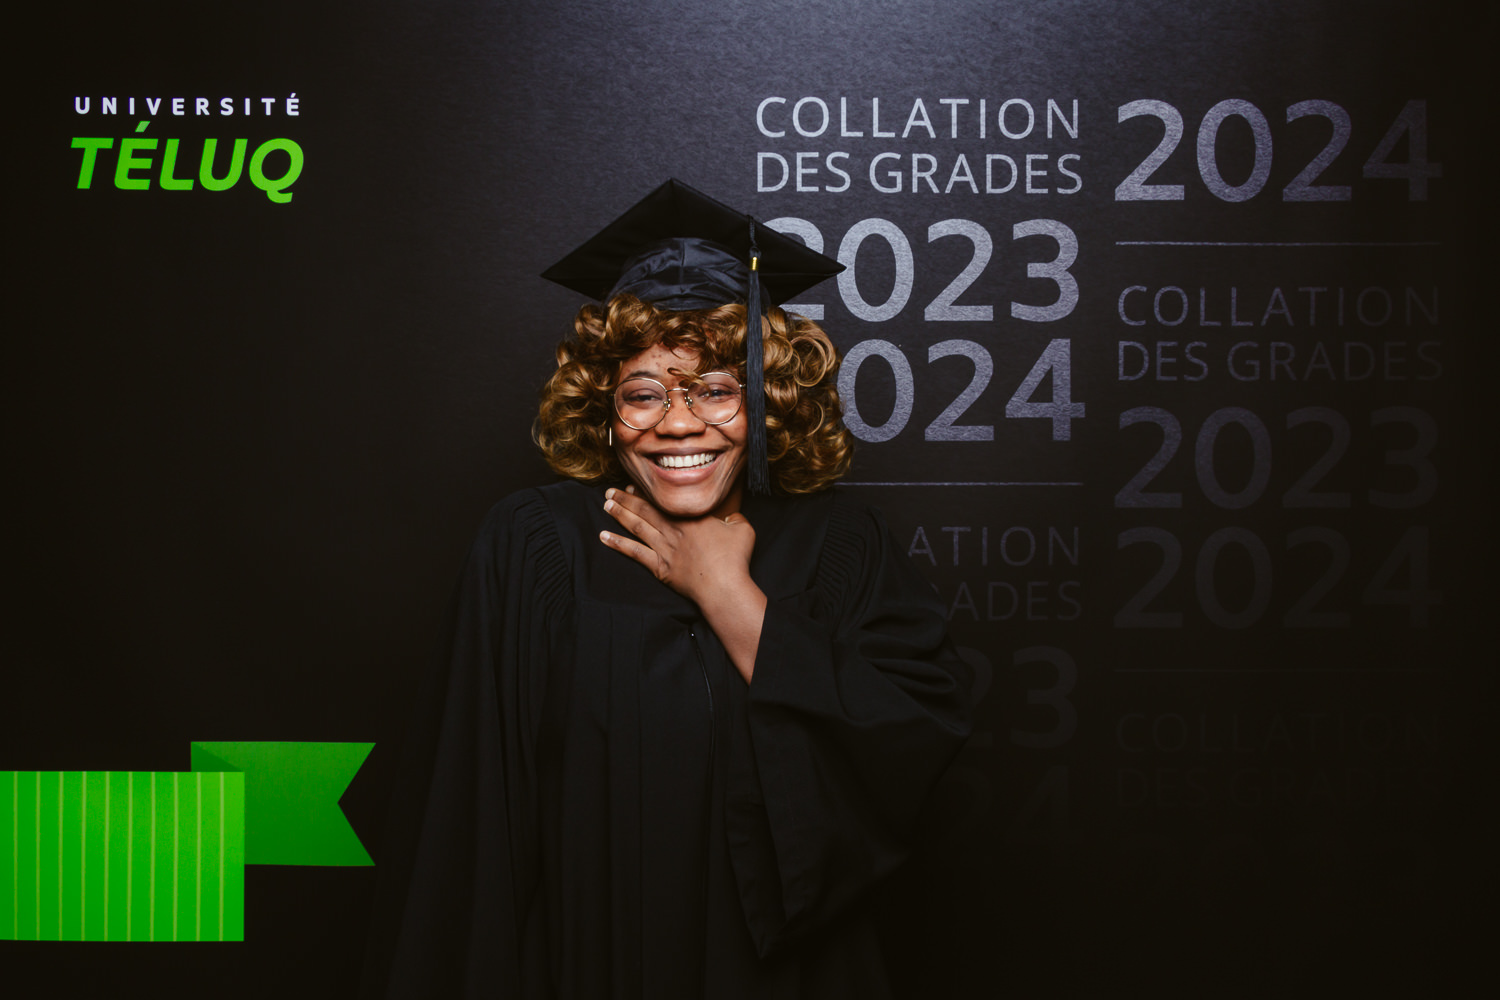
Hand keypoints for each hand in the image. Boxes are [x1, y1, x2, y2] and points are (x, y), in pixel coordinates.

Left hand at [599, 486, 755, 606]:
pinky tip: (604, 537)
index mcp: (691, 518)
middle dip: (625, 499)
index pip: (662, 500)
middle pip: (644, 510)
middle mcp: (673, 530)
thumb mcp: (743, 529)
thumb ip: (734, 518)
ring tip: (606, 505)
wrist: (724, 587)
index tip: (632, 485)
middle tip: (610, 491)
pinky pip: (634, 553)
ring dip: (620, 514)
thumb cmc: (735, 559)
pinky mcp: (660, 568)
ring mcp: (664, 549)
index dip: (645, 492)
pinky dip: (618, 544)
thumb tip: (731, 516)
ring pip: (636, 527)